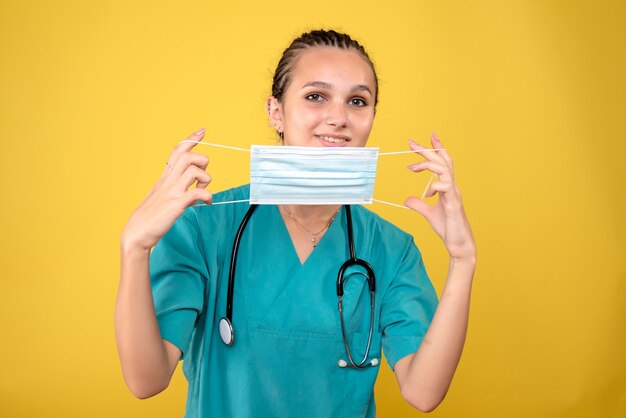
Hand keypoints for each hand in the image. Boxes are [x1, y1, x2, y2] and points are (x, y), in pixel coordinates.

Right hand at [121, 128, 211, 251]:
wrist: (137, 233)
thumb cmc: (151, 217)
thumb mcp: (164, 198)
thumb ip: (179, 191)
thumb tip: (196, 194)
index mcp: (165, 177)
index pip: (177, 151)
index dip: (191, 139)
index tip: (202, 131)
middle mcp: (168, 181)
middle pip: (187, 156)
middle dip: (202, 161)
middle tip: (202, 177)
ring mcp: (172, 192)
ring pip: (194, 170)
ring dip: (205, 179)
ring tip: (203, 191)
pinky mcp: (176, 205)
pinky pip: (197, 193)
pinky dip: (208, 196)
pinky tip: (207, 203)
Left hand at [404, 133, 475, 261]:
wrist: (459, 244)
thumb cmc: (448, 228)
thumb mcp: (428, 214)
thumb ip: (419, 205)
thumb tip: (407, 200)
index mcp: (447, 186)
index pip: (443, 162)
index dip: (436, 149)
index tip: (427, 137)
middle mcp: (452, 186)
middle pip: (442, 161)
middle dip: (428, 150)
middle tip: (411, 143)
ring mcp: (454, 194)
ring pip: (444, 170)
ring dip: (428, 165)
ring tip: (412, 167)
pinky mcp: (454, 204)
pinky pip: (445, 187)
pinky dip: (434, 187)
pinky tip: (427, 194)